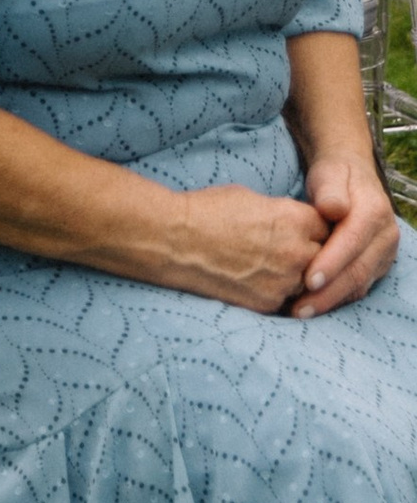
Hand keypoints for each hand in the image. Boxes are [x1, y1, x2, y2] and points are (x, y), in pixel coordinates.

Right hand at [163, 181, 331, 312]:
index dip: (317, 226)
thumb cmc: (208, 210)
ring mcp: (283, 282)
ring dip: (301, 275)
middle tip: (294, 247)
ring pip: (309, 281)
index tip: (308, 228)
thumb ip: (282, 213)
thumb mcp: (252, 198)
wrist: (175, 241)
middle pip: (325, 256)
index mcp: (294, 219)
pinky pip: (287, 299)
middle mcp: (296, 253)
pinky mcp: (268, 304)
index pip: (327, 226)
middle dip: (314, 251)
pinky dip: (279, 291)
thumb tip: (294, 223)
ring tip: (276, 265)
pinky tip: (261, 279)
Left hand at [291, 151, 400, 316]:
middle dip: (328, 293)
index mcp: (375, 212)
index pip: (353, 242)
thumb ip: (330, 190)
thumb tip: (334, 209)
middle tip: (299, 309)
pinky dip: (336, 298)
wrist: (351, 176)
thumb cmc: (333, 176)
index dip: (332, 263)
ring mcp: (384, 254)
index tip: (308, 280)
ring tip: (301, 312)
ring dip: (330, 302)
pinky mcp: (377, 266)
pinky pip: (358, 287)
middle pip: (358, 271)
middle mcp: (385, 236)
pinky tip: (313, 306)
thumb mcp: (329, 174)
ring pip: (359, 284)